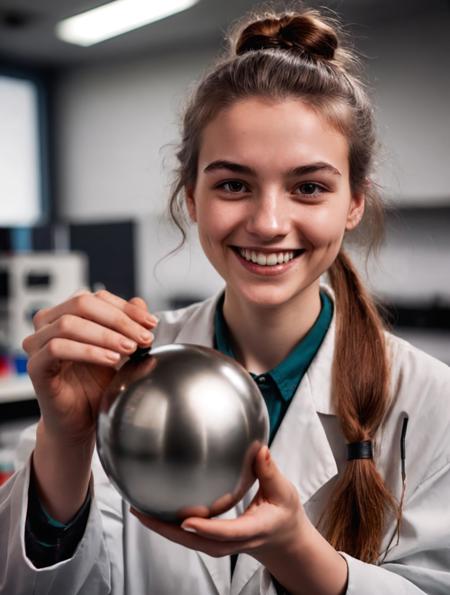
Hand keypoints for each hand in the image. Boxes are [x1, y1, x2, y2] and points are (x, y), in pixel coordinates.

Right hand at [22, 289, 157, 446]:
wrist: (82, 420)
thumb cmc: (96, 384)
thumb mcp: (120, 350)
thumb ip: (128, 325)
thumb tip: (140, 303)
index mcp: (67, 313)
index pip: (96, 298)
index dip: (126, 308)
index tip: (151, 323)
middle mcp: (47, 324)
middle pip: (82, 304)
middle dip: (119, 320)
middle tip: (143, 337)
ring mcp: (37, 344)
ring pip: (69, 324)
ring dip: (105, 335)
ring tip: (129, 349)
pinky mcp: (35, 366)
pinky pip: (58, 348)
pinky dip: (89, 351)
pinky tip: (111, 360)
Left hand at [131, 446, 306, 561]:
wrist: (282, 540)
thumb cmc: (283, 515)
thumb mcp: (284, 492)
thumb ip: (270, 471)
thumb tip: (260, 449)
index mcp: (251, 531)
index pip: (225, 533)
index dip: (205, 528)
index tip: (186, 519)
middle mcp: (231, 542)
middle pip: (195, 542)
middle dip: (166, 531)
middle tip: (141, 512)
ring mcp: (220, 544)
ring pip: (187, 541)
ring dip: (162, 529)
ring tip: (139, 510)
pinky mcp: (213, 540)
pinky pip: (188, 536)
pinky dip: (170, 526)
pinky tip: (155, 508)